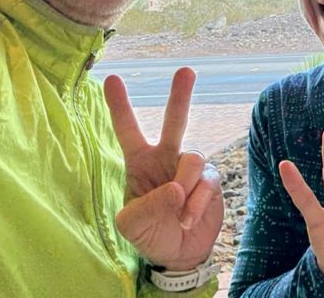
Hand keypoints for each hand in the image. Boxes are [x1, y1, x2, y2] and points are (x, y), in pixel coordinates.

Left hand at [104, 67, 223, 270]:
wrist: (178, 254)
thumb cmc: (149, 233)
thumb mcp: (131, 224)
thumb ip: (147, 206)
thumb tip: (176, 188)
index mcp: (139, 162)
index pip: (128, 130)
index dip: (120, 106)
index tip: (113, 79)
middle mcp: (166, 158)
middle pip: (175, 121)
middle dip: (180, 96)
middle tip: (185, 70)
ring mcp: (189, 168)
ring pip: (193, 158)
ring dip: (185, 186)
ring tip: (179, 212)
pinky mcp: (210, 181)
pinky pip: (207, 182)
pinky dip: (197, 203)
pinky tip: (187, 218)